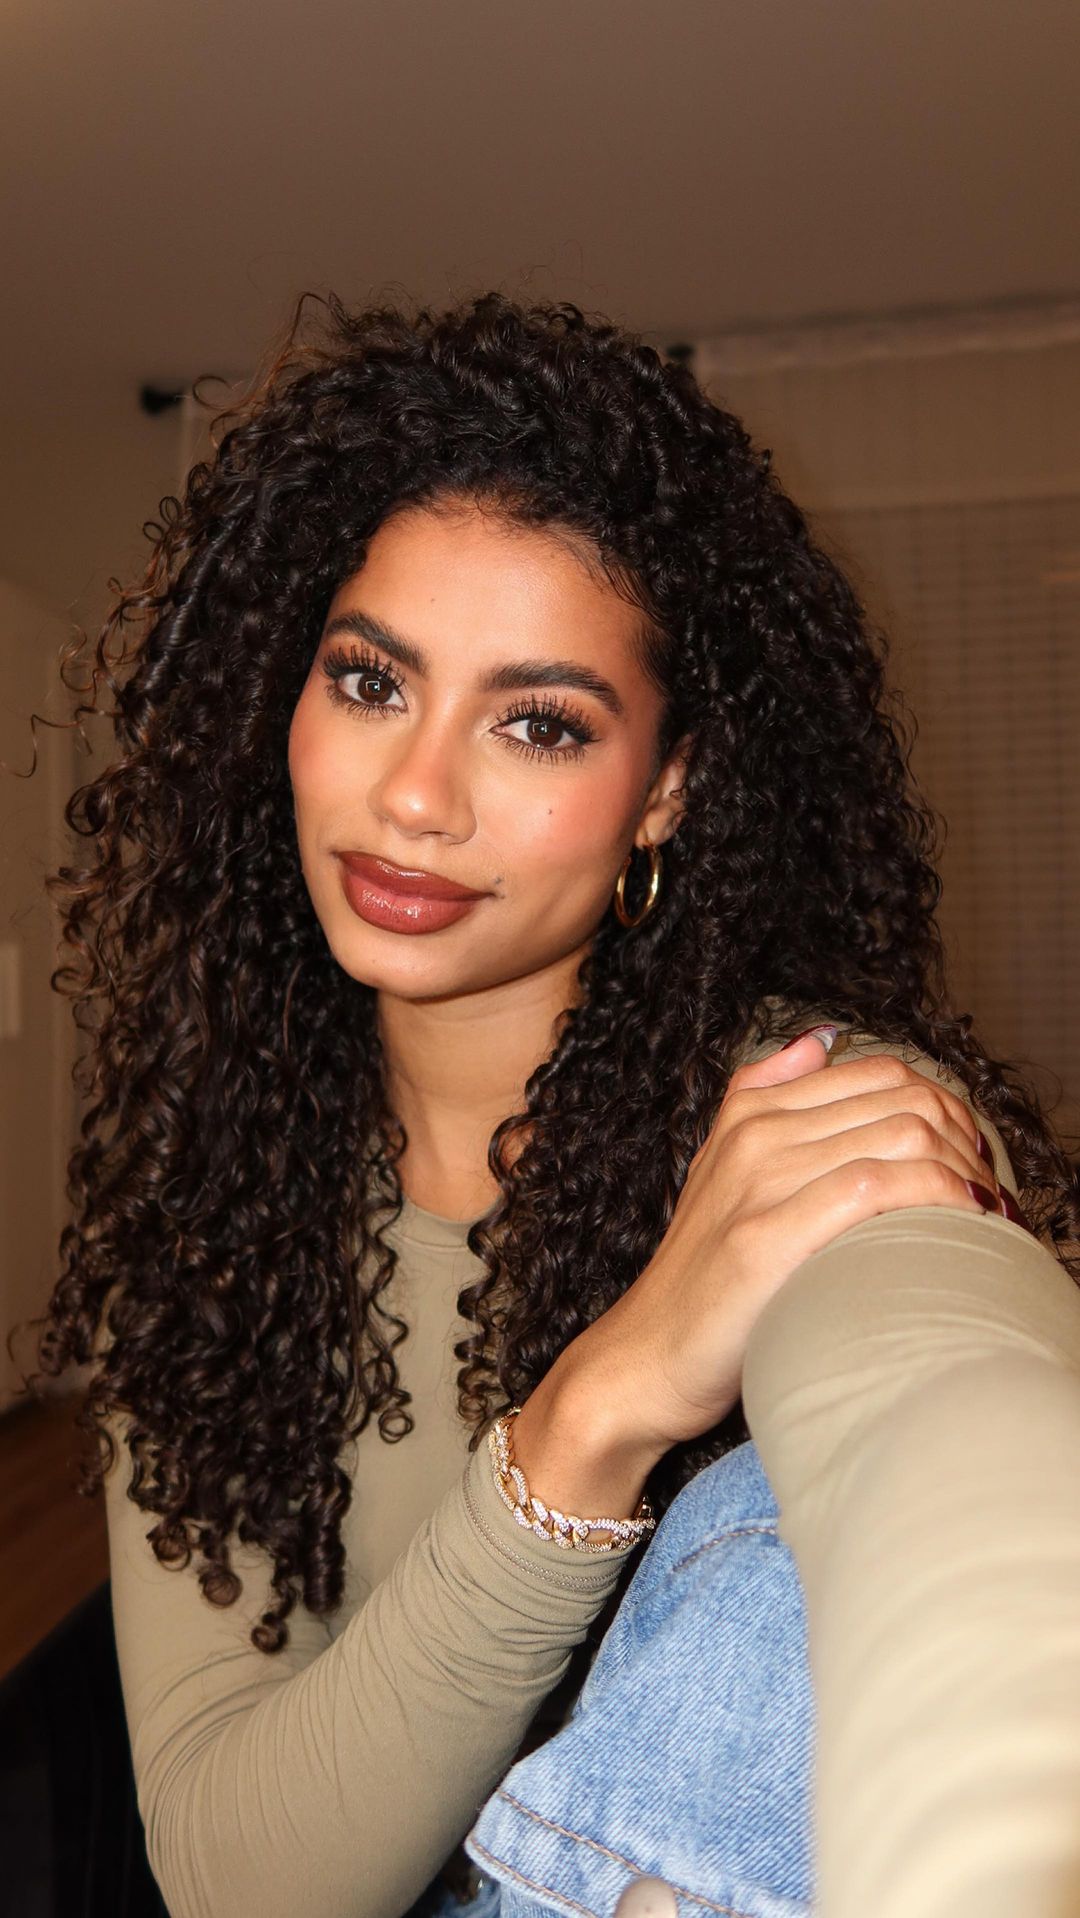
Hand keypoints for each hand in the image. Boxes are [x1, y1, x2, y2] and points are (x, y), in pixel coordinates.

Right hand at [558, 1027, 1000, 1459]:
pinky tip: (956, 1223)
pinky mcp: (765, 1237)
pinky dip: (933, 1198)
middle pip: (900, 1100)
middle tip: (985, 1189)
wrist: (648, 1355)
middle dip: (964, 1140)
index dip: (945, 1107)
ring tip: (980, 1212)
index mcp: (750, 1113)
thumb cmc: (703, 1277)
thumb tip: (818, 1039)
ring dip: (961, 1170)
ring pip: (898, 1135)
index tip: (968, 1156)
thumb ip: (763, 1096)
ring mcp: (757, 1182)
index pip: (880, 1073)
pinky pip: (874, 1188)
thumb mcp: (721, 1169)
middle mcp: (754, 1135)